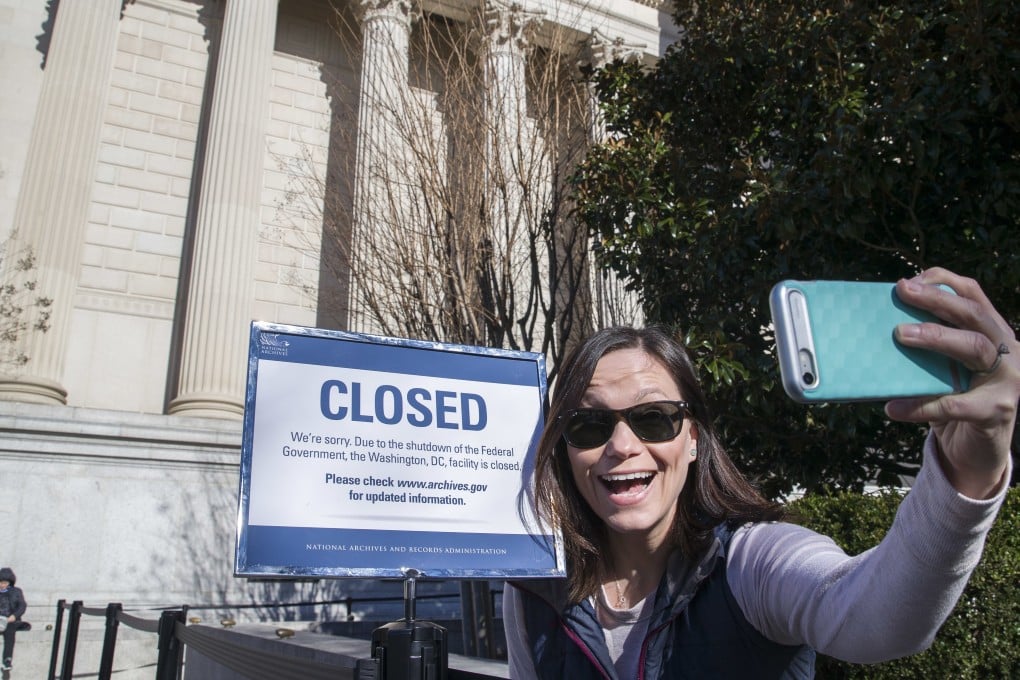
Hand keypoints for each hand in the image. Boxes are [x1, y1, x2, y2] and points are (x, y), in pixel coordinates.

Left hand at [885, 267, 1016, 498]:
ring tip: (900, 334)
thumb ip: (929, 347)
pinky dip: (921, 406)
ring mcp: (1007, 381)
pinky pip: (956, 405)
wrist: (977, 450)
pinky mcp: (996, 412)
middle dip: (938, 300)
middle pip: (975, 315)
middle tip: (902, 292)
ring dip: (936, 337)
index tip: (908, 279)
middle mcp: (1007, 350)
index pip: (973, 295)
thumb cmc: (956, 399)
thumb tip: (878, 329)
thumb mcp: (944, 367)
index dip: (943, 282)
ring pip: (975, 348)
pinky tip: (893, 407)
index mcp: (993, 333)